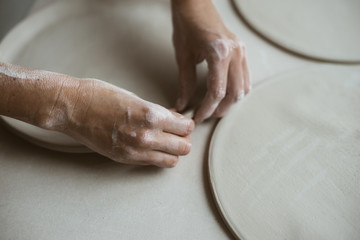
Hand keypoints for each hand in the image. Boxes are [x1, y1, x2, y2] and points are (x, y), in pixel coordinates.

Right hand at [1, 63, 193, 167]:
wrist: (72, 107)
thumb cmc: (100, 95)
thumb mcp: (135, 97)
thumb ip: (157, 112)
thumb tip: (174, 119)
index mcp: (151, 114)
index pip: (186, 127)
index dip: (186, 124)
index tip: (182, 122)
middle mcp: (146, 135)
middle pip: (184, 147)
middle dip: (183, 139)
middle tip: (176, 133)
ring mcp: (135, 150)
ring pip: (172, 160)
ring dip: (172, 152)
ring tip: (165, 142)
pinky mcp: (124, 158)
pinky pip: (153, 164)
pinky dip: (158, 157)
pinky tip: (151, 147)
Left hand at [171, 0, 250, 122]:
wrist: (195, 3)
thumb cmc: (187, 25)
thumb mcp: (183, 56)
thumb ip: (185, 83)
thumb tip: (182, 105)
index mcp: (219, 53)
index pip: (217, 92)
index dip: (207, 109)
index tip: (197, 117)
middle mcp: (234, 53)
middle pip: (234, 93)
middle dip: (220, 109)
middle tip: (205, 115)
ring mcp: (241, 51)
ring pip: (243, 87)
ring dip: (230, 102)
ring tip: (215, 107)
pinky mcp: (241, 50)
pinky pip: (246, 77)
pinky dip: (237, 89)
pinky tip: (226, 94)